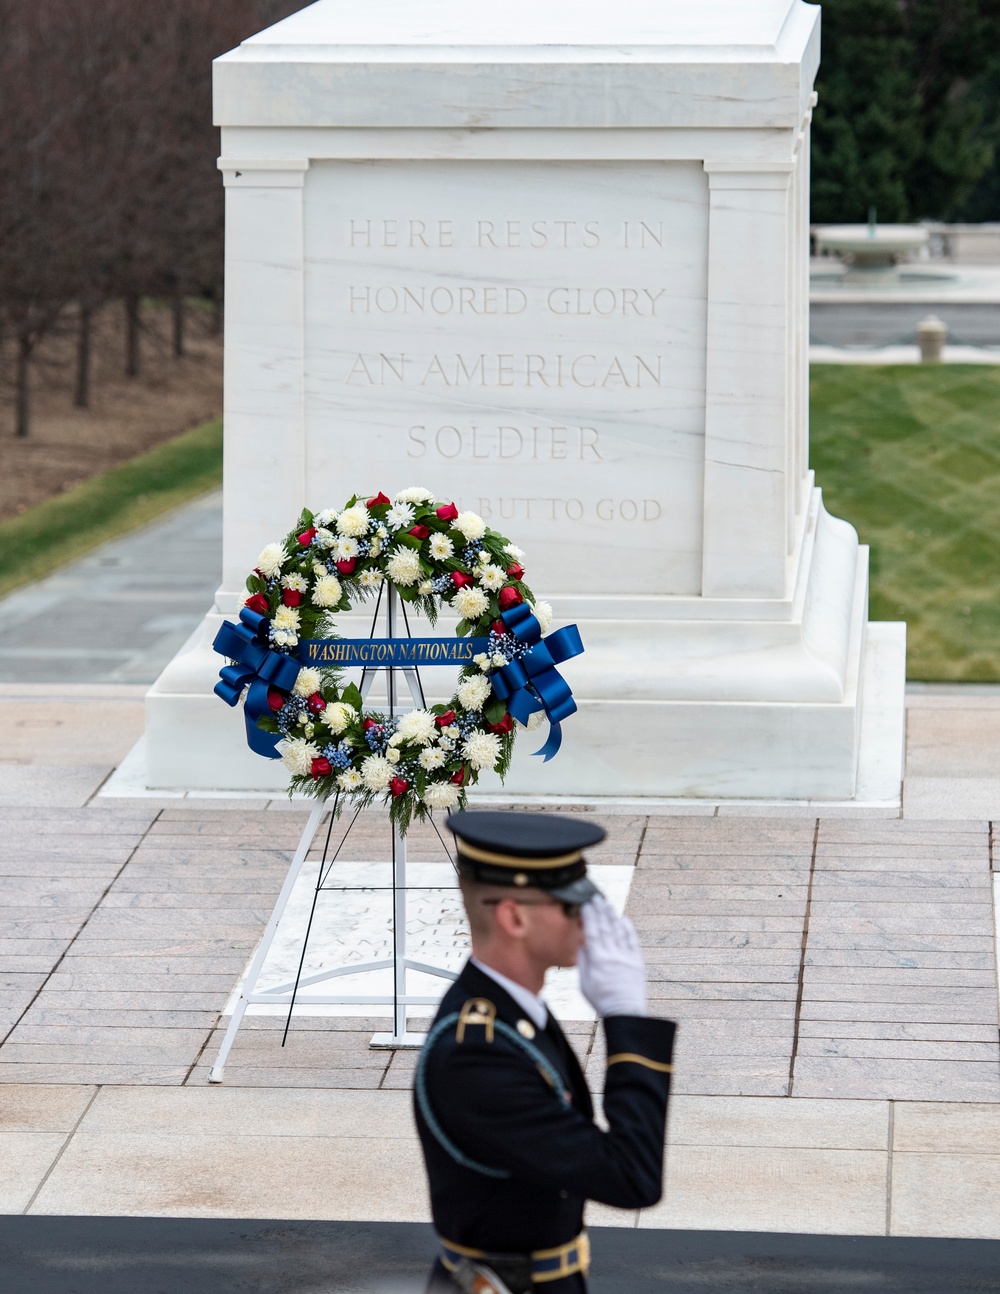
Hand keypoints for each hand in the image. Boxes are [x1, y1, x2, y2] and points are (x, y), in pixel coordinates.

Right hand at [577, 894, 647, 1017]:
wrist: (625, 1012)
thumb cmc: (601, 1000)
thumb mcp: (584, 983)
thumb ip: (583, 961)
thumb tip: (581, 943)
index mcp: (598, 959)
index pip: (592, 931)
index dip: (589, 915)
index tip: (586, 903)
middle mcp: (612, 954)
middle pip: (605, 927)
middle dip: (600, 910)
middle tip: (596, 897)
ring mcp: (626, 956)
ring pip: (618, 931)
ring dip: (612, 915)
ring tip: (607, 904)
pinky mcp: (638, 961)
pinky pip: (632, 941)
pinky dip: (628, 928)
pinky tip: (624, 919)